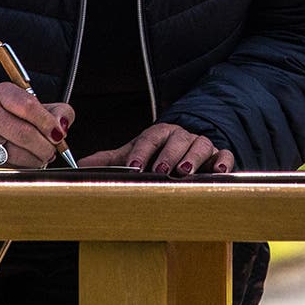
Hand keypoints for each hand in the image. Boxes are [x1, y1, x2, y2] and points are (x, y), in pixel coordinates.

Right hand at [0, 82, 73, 167]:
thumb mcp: (41, 109)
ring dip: (37, 157)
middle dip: (45, 145)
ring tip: (43, 154)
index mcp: (3, 93)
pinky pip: (9, 165)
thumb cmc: (18, 120)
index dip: (48, 123)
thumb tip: (62, 125)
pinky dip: (25, 165)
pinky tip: (29, 159)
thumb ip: (59, 112)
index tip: (59, 134)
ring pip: (16, 152)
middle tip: (53, 148)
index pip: (28, 106)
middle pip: (24, 132)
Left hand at [79, 122, 233, 175]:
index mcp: (161, 133)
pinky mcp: (219, 157)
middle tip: (161, 169)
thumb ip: (109, 160)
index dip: (142, 151)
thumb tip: (79, 165)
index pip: (151, 137)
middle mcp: (182, 136)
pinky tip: (218, 171)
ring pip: (202, 145)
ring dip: (193, 157)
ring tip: (185, 171)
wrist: (185, 153)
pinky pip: (225, 155)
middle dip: (169, 154)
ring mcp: (202, 145)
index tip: (134, 167)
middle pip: (177, 139)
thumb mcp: (133, 155)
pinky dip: (223, 162)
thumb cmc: (157, 155)